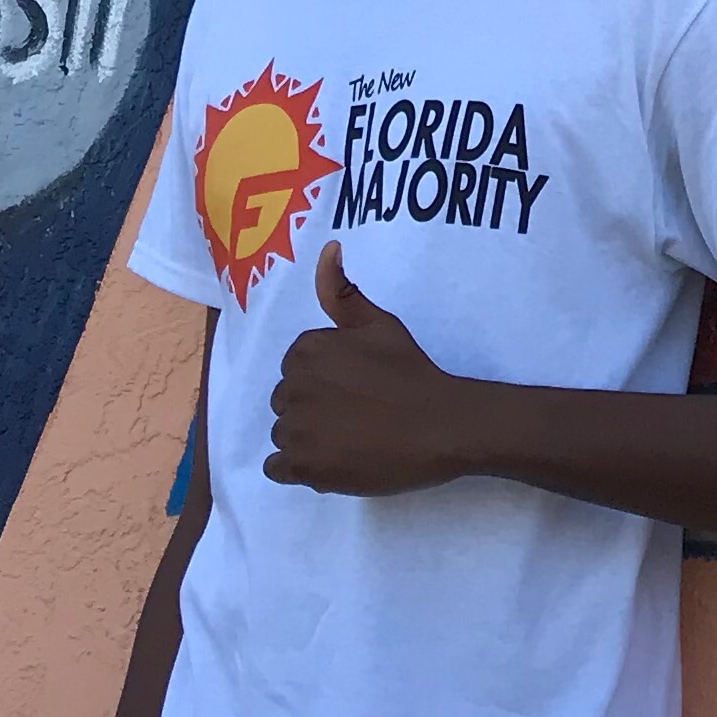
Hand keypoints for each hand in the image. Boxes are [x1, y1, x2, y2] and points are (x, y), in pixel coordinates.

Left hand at [264, 248, 484, 496]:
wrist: (439, 425)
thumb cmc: (410, 372)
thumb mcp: (379, 324)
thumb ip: (343, 292)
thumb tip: (328, 247)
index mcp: (307, 350)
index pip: (295, 366)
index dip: (323, 377)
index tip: (352, 384)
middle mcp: (294, 387)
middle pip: (285, 399)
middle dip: (311, 405)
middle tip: (353, 412)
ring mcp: (297, 431)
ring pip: (283, 433)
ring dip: (305, 438)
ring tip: (346, 438)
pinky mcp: (304, 469)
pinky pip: (277, 468)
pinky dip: (295, 468)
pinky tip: (327, 461)